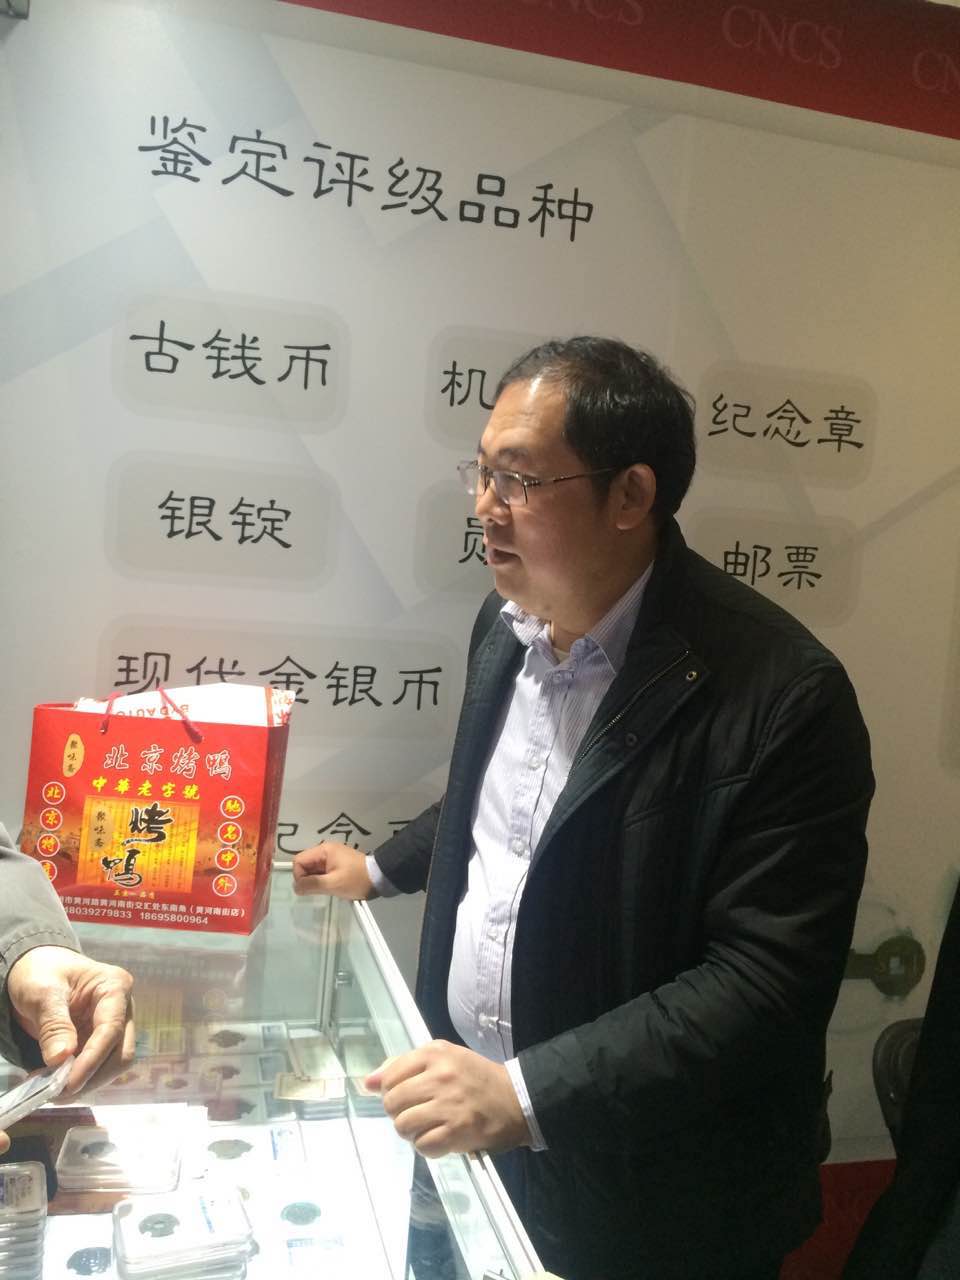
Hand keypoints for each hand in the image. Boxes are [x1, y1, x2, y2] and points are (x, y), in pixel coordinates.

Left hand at [6, 946, 133, 1097]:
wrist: (37, 969)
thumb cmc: (41, 972)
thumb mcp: (42, 992)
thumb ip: (53, 1024)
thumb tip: (61, 1058)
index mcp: (115, 987)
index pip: (111, 1029)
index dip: (92, 1060)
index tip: (69, 1084)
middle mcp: (123, 1008)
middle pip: (121, 1052)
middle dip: (92, 1077)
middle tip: (57, 1093)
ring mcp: (115, 1026)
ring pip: (114, 1065)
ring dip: (87, 1082)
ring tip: (52, 1090)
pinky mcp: (102, 1042)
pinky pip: (99, 1067)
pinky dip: (80, 1080)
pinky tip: (56, 1083)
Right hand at [292, 842, 374, 899]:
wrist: (379, 878)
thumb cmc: (356, 879)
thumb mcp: (333, 884)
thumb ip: (312, 885)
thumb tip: (296, 887)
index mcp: (324, 850)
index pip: (299, 860)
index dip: (299, 875)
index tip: (309, 888)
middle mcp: (325, 851)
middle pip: (305, 864)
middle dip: (307, 879)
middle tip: (318, 891)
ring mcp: (331, 857)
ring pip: (312, 869)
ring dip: (315, 881)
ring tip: (326, 889)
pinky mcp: (336, 865)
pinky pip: (321, 872)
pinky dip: (322, 881)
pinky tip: (329, 888)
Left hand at [366, 1040, 529, 1157]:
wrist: (516, 1099)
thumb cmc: (475, 1078)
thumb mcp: (443, 1058)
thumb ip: (402, 1066)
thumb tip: (367, 1083)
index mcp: (435, 1054)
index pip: (389, 1075)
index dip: (391, 1090)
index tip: (405, 1095)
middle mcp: (440, 1076)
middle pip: (392, 1102)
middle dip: (399, 1112)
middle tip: (418, 1112)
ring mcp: (448, 1104)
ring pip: (403, 1125)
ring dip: (412, 1131)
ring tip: (428, 1126)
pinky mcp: (457, 1131)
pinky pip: (422, 1145)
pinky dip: (427, 1146)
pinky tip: (440, 1138)